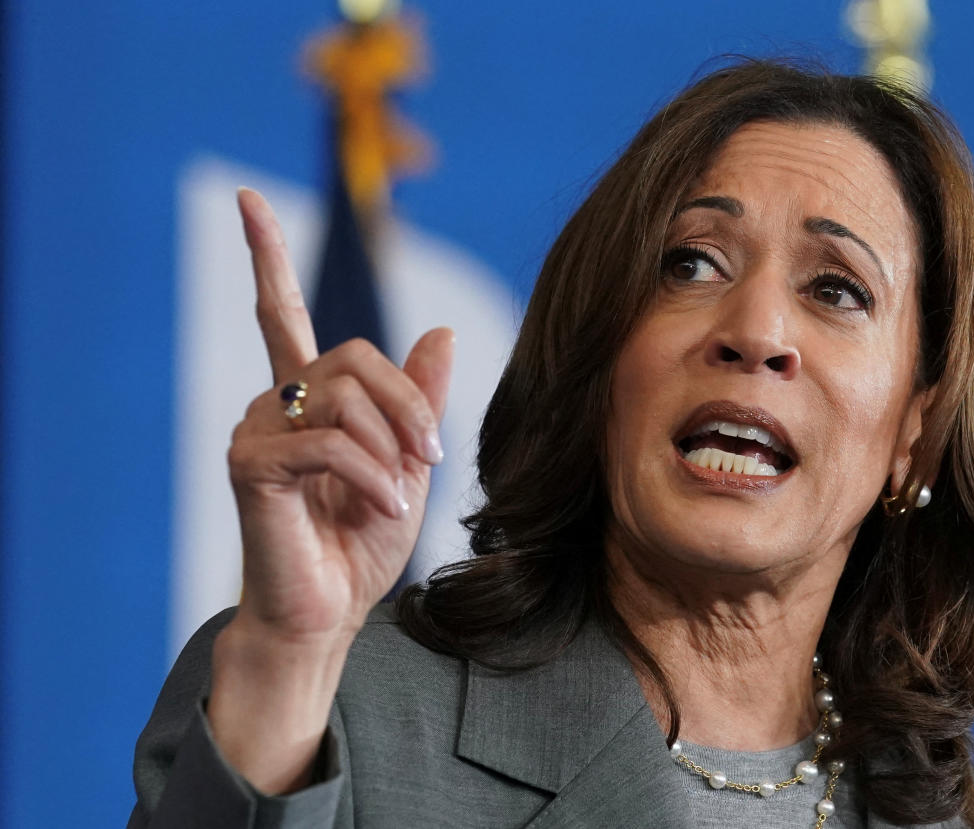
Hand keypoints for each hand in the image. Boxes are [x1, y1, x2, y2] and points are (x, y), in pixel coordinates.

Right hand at [226, 187, 452, 648]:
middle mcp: (274, 403)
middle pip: (354, 355)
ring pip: (344, 397)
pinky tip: (382, 508)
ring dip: (391, 447)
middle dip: (408, 403)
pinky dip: (372, 476)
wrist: (328, 612)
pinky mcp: (250, 465)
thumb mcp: (407, 463)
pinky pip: (329, 443)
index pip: (280, 312)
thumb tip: (442, 330)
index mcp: (308, 399)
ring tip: (397, 496)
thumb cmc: (361, 543)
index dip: (265, 255)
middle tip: (429, 456)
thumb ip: (419, 400)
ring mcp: (256, 431)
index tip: (245, 200)